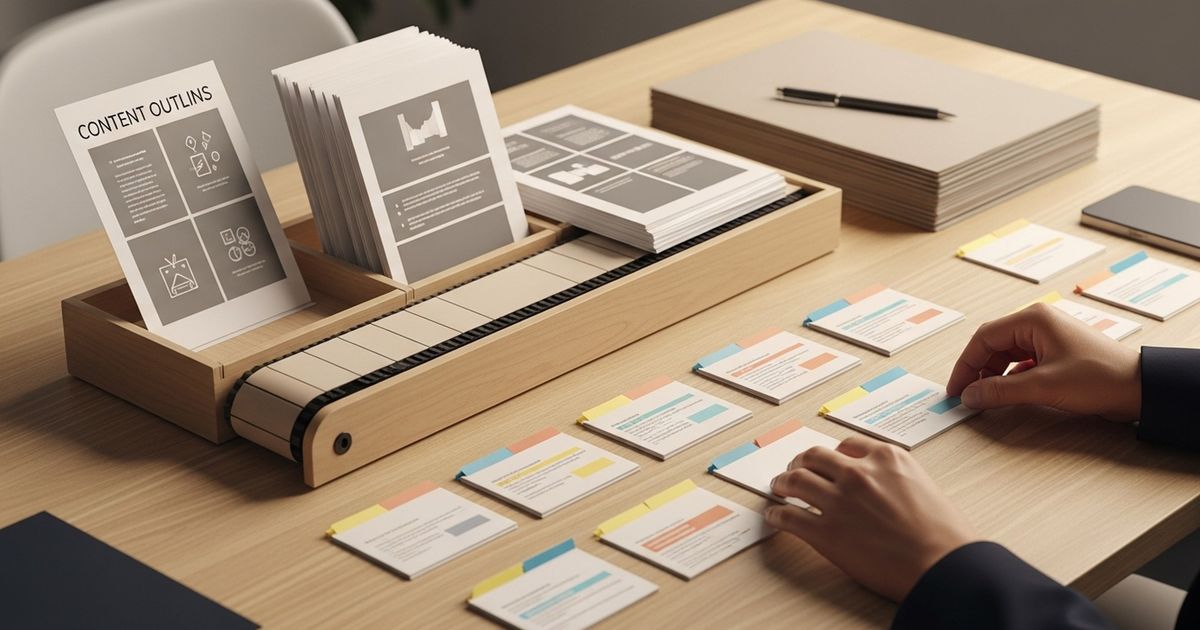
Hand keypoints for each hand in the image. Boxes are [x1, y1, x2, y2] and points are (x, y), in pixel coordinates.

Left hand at [766, 436, 976, 601]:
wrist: (944, 566)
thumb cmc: (945, 535)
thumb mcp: (924, 486)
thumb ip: (896, 478)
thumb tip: (881, 485)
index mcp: (886, 458)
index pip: (847, 445)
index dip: (833, 454)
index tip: (826, 461)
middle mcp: (859, 473)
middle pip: (815, 457)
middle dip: (801, 462)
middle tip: (794, 469)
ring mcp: (839, 502)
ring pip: (796, 480)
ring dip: (782, 483)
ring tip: (778, 487)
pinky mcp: (826, 533)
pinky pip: (789, 517)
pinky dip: (776, 515)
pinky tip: (774, 516)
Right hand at [947, 302, 1140, 419]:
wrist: (1140, 388)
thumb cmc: (1099, 377)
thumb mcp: (1042, 386)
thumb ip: (1000, 391)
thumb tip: (970, 396)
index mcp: (1033, 320)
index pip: (984, 338)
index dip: (966, 365)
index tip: (957, 389)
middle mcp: (1038, 324)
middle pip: (993, 345)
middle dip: (978, 371)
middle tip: (968, 396)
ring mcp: (1048, 338)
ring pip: (1007, 355)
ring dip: (994, 376)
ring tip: (987, 398)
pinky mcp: (1057, 354)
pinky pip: (1022, 363)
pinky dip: (1011, 379)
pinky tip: (1009, 394)